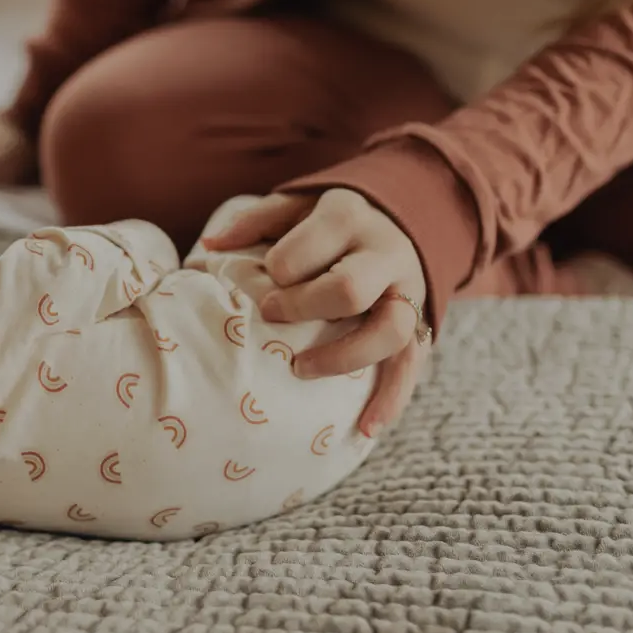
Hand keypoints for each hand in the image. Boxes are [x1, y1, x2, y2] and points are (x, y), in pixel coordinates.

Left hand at [201, 189, 430, 437]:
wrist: (402, 221)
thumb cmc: (330, 221)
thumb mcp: (297, 205)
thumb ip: (257, 220)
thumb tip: (211, 242)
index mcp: (348, 218)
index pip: (306, 252)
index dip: (279, 272)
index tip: (263, 289)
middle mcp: (384, 254)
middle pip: (349, 289)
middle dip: (304, 309)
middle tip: (272, 316)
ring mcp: (409, 291)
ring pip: (390, 331)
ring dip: (344, 358)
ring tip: (301, 370)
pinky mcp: (422, 323)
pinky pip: (413, 364)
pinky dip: (392, 398)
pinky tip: (366, 427)